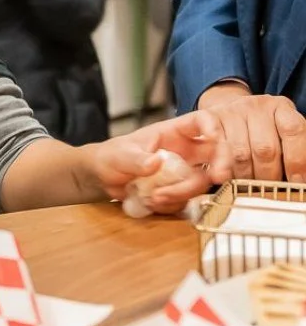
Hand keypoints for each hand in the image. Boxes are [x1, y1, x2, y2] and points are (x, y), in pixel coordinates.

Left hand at [87, 111, 232, 213]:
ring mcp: (184, 172)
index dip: (212, 126)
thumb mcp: (120, 155)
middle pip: (216, 153)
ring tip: (154, 197)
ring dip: (183, 192)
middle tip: (216, 177)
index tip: (214, 137)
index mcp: (173, 132)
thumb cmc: (112, 156)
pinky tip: (151, 202)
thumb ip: (137, 159)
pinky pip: (187, 201)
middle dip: (221, 164)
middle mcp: (185, 151)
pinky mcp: (180, 192)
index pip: (201, 121)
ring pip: (201, 182)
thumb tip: (156, 163)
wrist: (104, 179)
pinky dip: (172, 204)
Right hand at [197, 84, 305, 180]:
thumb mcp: (283, 137)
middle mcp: (255, 105)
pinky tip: (221, 173)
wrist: (231, 113)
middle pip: (264, 147)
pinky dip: (217, 159)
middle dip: (268, 176)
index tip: (297, 181)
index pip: (293, 130)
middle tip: (268, 188)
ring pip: (239, 153)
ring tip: (247, 184)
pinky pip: (213, 140)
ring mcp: (230, 110)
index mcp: (280, 108)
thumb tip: (299, 180)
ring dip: (244, 176)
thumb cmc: (262, 132)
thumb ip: (294, 154)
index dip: (297, 159)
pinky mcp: (208, 117)